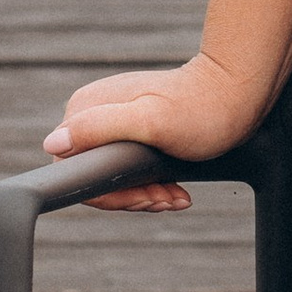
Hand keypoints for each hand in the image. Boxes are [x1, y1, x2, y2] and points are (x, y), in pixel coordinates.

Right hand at [40, 52, 263, 211]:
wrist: (239, 91)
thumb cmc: (202, 109)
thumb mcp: (150, 121)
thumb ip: (100, 129)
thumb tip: (53, 144)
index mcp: (87, 109)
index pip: (73, 170)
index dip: (108, 195)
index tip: (146, 198)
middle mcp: (94, 113)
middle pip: (95, 174)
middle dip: (132, 197)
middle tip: (167, 200)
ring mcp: (114, 120)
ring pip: (115, 176)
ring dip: (146, 195)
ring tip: (177, 198)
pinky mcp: (135, 128)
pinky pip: (131, 168)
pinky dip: (153, 186)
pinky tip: (178, 192)